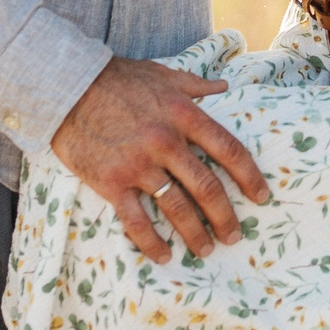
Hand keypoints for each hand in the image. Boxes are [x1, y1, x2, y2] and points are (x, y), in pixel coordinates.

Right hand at [50, 57, 270, 264]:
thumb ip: (196, 85)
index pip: (228, 150)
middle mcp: (167, 142)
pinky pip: (137, 221)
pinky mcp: (111, 184)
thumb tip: (224, 86)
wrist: (68, 88)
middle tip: (235, 235)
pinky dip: (152, 243)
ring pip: (177, 208)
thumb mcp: (163, 74)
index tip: (262, 196)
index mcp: (184, 115)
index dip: (249, 176)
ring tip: (206, 250)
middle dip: (225, 216)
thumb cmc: (118, 79)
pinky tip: (165, 255)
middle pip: (207, 187)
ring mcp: (139, 165)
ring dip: (195, 234)